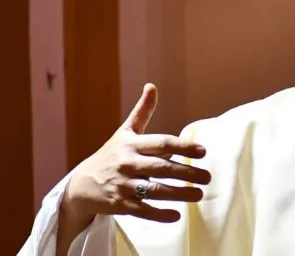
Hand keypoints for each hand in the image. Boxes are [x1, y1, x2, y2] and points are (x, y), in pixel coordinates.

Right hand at [62, 84, 210, 223]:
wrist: (79, 185)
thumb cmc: (110, 155)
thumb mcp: (124, 132)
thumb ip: (142, 112)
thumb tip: (152, 86)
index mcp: (131, 145)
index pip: (162, 143)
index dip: (183, 147)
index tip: (203, 151)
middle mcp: (127, 164)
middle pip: (162, 168)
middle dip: (187, 173)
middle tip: (208, 177)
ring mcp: (122, 186)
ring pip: (155, 191)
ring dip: (179, 194)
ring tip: (199, 194)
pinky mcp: (119, 205)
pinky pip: (142, 211)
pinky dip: (159, 214)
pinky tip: (176, 216)